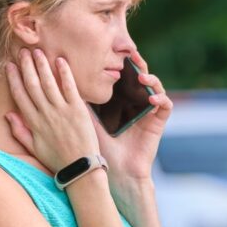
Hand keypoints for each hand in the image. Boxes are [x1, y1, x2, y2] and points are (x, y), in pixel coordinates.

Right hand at [4, 48, 99, 172]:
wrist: (81, 168)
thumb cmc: (57, 159)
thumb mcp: (34, 148)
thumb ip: (20, 131)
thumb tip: (8, 114)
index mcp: (33, 123)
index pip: (20, 96)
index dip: (14, 79)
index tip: (10, 65)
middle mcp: (45, 114)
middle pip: (32, 85)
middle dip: (26, 66)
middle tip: (23, 51)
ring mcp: (61, 111)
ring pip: (48, 83)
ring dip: (42, 65)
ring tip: (37, 51)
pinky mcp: (78, 110)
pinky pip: (70, 88)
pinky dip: (64, 73)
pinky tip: (60, 61)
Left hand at [88, 49, 173, 181]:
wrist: (116, 173)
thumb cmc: (100, 151)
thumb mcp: (86, 123)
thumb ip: (78, 105)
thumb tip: (60, 85)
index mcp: (120, 103)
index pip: (123, 77)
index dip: (122, 64)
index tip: (113, 53)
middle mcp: (136, 105)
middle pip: (140, 78)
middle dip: (138, 64)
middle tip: (132, 54)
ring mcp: (149, 113)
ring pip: (156, 87)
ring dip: (151, 79)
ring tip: (142, 77)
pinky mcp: (158, 122)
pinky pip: (166, 105)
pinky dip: (161, 98)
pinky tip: (152, 98)